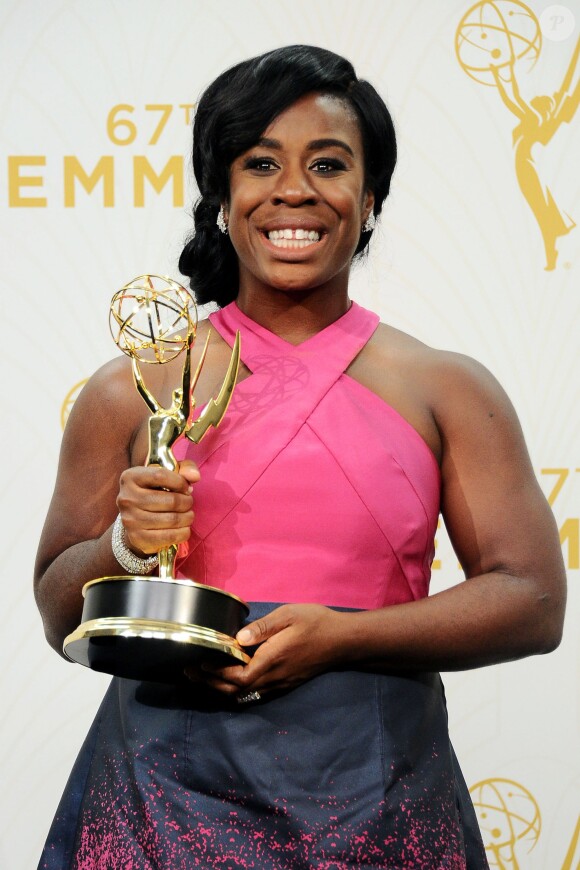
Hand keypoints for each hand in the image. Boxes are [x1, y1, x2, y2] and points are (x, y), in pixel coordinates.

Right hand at [116, 459, 199, 555]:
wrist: (136, 519)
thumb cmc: (155, 491)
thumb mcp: (167, 474)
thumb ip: (184, 468)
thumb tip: (195, 476)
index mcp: (130, 477)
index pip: (160, 475)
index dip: (180, 482)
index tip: (186, 487)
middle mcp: (126, 498)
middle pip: (170, 501)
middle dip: (187, 502)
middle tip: (188, 503)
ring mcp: (130, 520)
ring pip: (172, 520)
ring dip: (187, 518)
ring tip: (188, 515)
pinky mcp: (137, 538)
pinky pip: (169, 536)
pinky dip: (183, 533)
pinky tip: (184, 528)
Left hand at [195, 603, 347, 697]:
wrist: (343, 641)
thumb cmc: (315, 623)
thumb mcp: (289, 615)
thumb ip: (263, 627)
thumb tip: (238, 638)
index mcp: (272, 659)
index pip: (238, 676)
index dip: (216, 673)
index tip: (198, 663)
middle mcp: (274, 677)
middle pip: (237, 690)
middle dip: (211, 683)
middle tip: (190, 672)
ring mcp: (280, 683)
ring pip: (245, 694)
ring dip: (222, 688)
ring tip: (203, 677)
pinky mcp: (285, 683)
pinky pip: (255, 693)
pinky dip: (236, 689)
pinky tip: (229, 679)